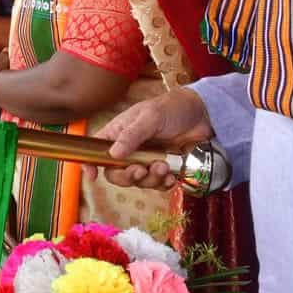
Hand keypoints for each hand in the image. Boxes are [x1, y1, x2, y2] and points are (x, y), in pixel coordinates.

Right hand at [84, 89, 214, 189]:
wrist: (201, 115)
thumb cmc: (171, 108)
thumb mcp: (150, 117)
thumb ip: (131, 135)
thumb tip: (113, 153)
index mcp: (118, 133)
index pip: (96, 150)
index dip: (90, 163)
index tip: (92, 176)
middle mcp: (129, 149)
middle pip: (116, 173)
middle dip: (127, 176)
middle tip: (140, 170)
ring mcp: (146, 160)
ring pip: (138, 181)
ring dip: (150, 179)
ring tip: (164, 166)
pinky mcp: (163, 169)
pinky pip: (157, 184)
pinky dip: (164, 184)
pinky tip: (172, 176)